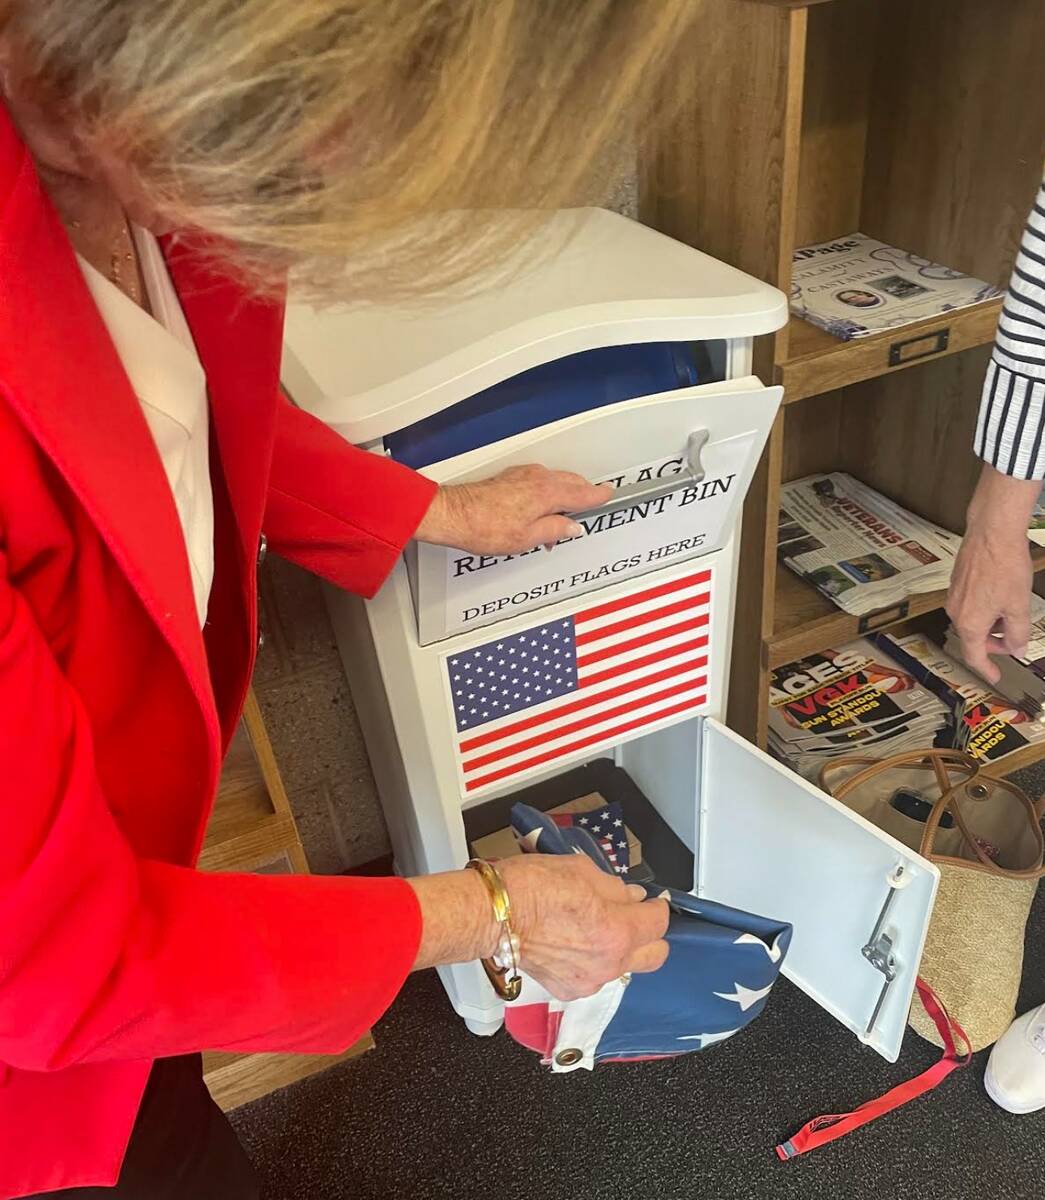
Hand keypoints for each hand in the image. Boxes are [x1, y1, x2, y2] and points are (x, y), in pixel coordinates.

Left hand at [415, 464, 612, 554]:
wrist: (454, 514)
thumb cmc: (485, 526)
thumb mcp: (528, 538)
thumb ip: (555, 530)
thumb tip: (572, 528)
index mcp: (547, 493)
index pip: (582, 493)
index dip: (597, 495)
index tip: (609, 494)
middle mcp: (537, 479)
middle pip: (571, 483)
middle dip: (582, 495)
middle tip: (586, 512)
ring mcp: (523, 475)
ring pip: (556, 481)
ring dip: (563, 495)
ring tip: (559, 521)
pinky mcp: (511, 477)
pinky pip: (539, 481)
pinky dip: (547, 492)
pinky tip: (540, 509)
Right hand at [498, 854, 669, 1000]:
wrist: (494, 914)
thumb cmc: (532, 886)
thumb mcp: (583, 870)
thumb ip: (615, 887)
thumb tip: (631, 896)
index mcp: (619, 930)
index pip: (659, 922)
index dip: (657, 906)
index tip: (650, 900)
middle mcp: (609, 962)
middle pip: (654, 956)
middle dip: (650, 936)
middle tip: (633, 918)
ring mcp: (589, 981)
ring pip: (622, 967)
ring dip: (618, 950)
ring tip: (593, 929)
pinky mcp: (567, 990)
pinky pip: (593, 977)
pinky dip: (590, 963)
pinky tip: (571, 944)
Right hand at [946, 465, 1039, 682]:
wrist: (992, 532)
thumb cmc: (1004, 567)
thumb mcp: (1019, 606)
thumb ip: (1018, 633)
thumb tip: (1016, 649)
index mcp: (970, 623)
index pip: (975, 656)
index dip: (987, 669)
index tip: (996, 677)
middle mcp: (956, 611)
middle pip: (973, 638)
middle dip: (994, 642)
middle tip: (1015, 639)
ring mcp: (954, 596)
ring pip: (973, 620)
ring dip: (991, 623)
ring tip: (1012, 610)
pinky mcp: (957, 582)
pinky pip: (969, 604)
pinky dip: (985, 608)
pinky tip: (1002, 594)